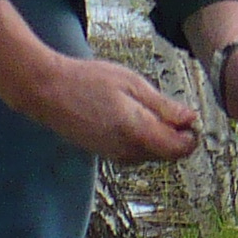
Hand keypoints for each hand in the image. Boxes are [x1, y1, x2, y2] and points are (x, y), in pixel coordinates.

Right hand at [29, 53, 201, 163]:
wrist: (46, 91)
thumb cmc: (88, 81)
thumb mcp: (133, 85)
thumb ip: (164, 107)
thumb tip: (190, 119)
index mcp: (138, 133)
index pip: (180, 149)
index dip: (191, 134)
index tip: (187, 116)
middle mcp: (127, 151)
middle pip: (168, 154)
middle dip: (174, 134)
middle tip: (163, 106)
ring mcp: (114, 155)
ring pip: (151, 153)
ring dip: (156, 135)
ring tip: (140, 106)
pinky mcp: (105, 153)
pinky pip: (134, 151)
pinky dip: (140, 137)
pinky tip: (127, 114)